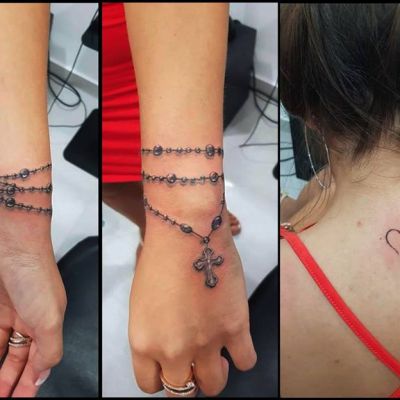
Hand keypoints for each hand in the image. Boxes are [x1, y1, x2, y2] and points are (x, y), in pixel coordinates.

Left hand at [0, 214, 65, 396]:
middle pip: (19, 360)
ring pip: (2, 351)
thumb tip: (44, 373)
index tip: (20, 399)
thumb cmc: (35, 271)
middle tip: (4, 397)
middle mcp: (30, 320)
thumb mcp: (49, 318)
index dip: (30, 383)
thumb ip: (50, 349)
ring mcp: (10, 315)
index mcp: (49, 323)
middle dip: (11, 381)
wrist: (14, 244)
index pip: (40, 362)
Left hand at [129, 209, 255, 396]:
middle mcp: (172, 349)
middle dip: (188, 380)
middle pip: (181, 391)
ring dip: (214, 375)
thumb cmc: (160, 255)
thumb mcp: (142, 299)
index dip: (162, 377)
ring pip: (214, 385)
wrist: (185, 233)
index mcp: (143, 341)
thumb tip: (167, 340)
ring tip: (216, 357)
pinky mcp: (234, 327)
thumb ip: (152, 329)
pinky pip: (246, 362)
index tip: (170, 368)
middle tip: (194, 364)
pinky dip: (242, 357)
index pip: (149, 383)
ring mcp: (205, 342)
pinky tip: (237, 343)